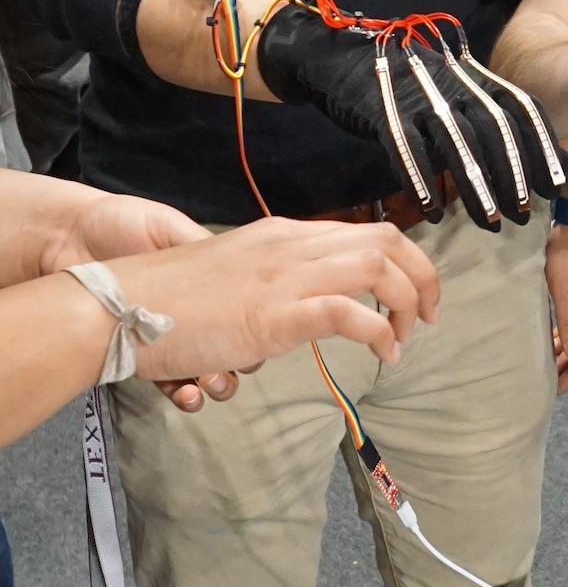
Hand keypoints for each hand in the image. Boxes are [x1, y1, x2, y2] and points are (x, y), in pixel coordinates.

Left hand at [42, 193, 241, 410]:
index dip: (252, 326)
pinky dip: (185, 394)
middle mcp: (192, 313)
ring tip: (209, 380)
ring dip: (217, 382)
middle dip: (238, 360)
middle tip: (230, 360)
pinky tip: (186, 391)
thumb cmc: (118, 226)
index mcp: (206, 281)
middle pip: (233, 347)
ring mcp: (169, 338)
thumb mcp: (168, 226)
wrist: (65, 241)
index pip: (243, 311)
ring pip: (209, 372)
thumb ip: (203, 246)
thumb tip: (241, 267)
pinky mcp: (143, 357)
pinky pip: (174, 384)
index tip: (252, 334)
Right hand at [106, 217, 439, 380]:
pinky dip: (379, 333)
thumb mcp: (236, 281)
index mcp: (284, 235)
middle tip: (430, 317)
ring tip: (407, 338)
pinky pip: (350, 314)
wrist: (118, 306)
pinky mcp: (275, 312)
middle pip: (386, 242)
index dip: (405, 261)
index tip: (416, 296)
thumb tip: (308, 314)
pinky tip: (383, 354)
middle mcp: (291, 245)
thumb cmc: (171, 301)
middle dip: (423, 277)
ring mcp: (284, 276)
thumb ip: (277, 287)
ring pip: (378, 267)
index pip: (366, 233)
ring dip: (407, 304)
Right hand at [257, 6, 565, 230]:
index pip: (520, 108)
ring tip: (491, 223)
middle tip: (523, 214)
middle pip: (491, 127)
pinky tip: (434, 212)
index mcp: (475, 77)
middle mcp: (451, 82)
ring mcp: (415, 93)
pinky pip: (405, 147)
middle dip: (512, 173)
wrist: (339, 56)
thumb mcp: (461, 96)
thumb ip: (504, 122)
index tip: (555, 187)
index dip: (541, 147)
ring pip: (454, 141)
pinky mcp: (380, 107)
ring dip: (476, 186)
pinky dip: (421, 180)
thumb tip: (560, 156)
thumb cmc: (409, 88)